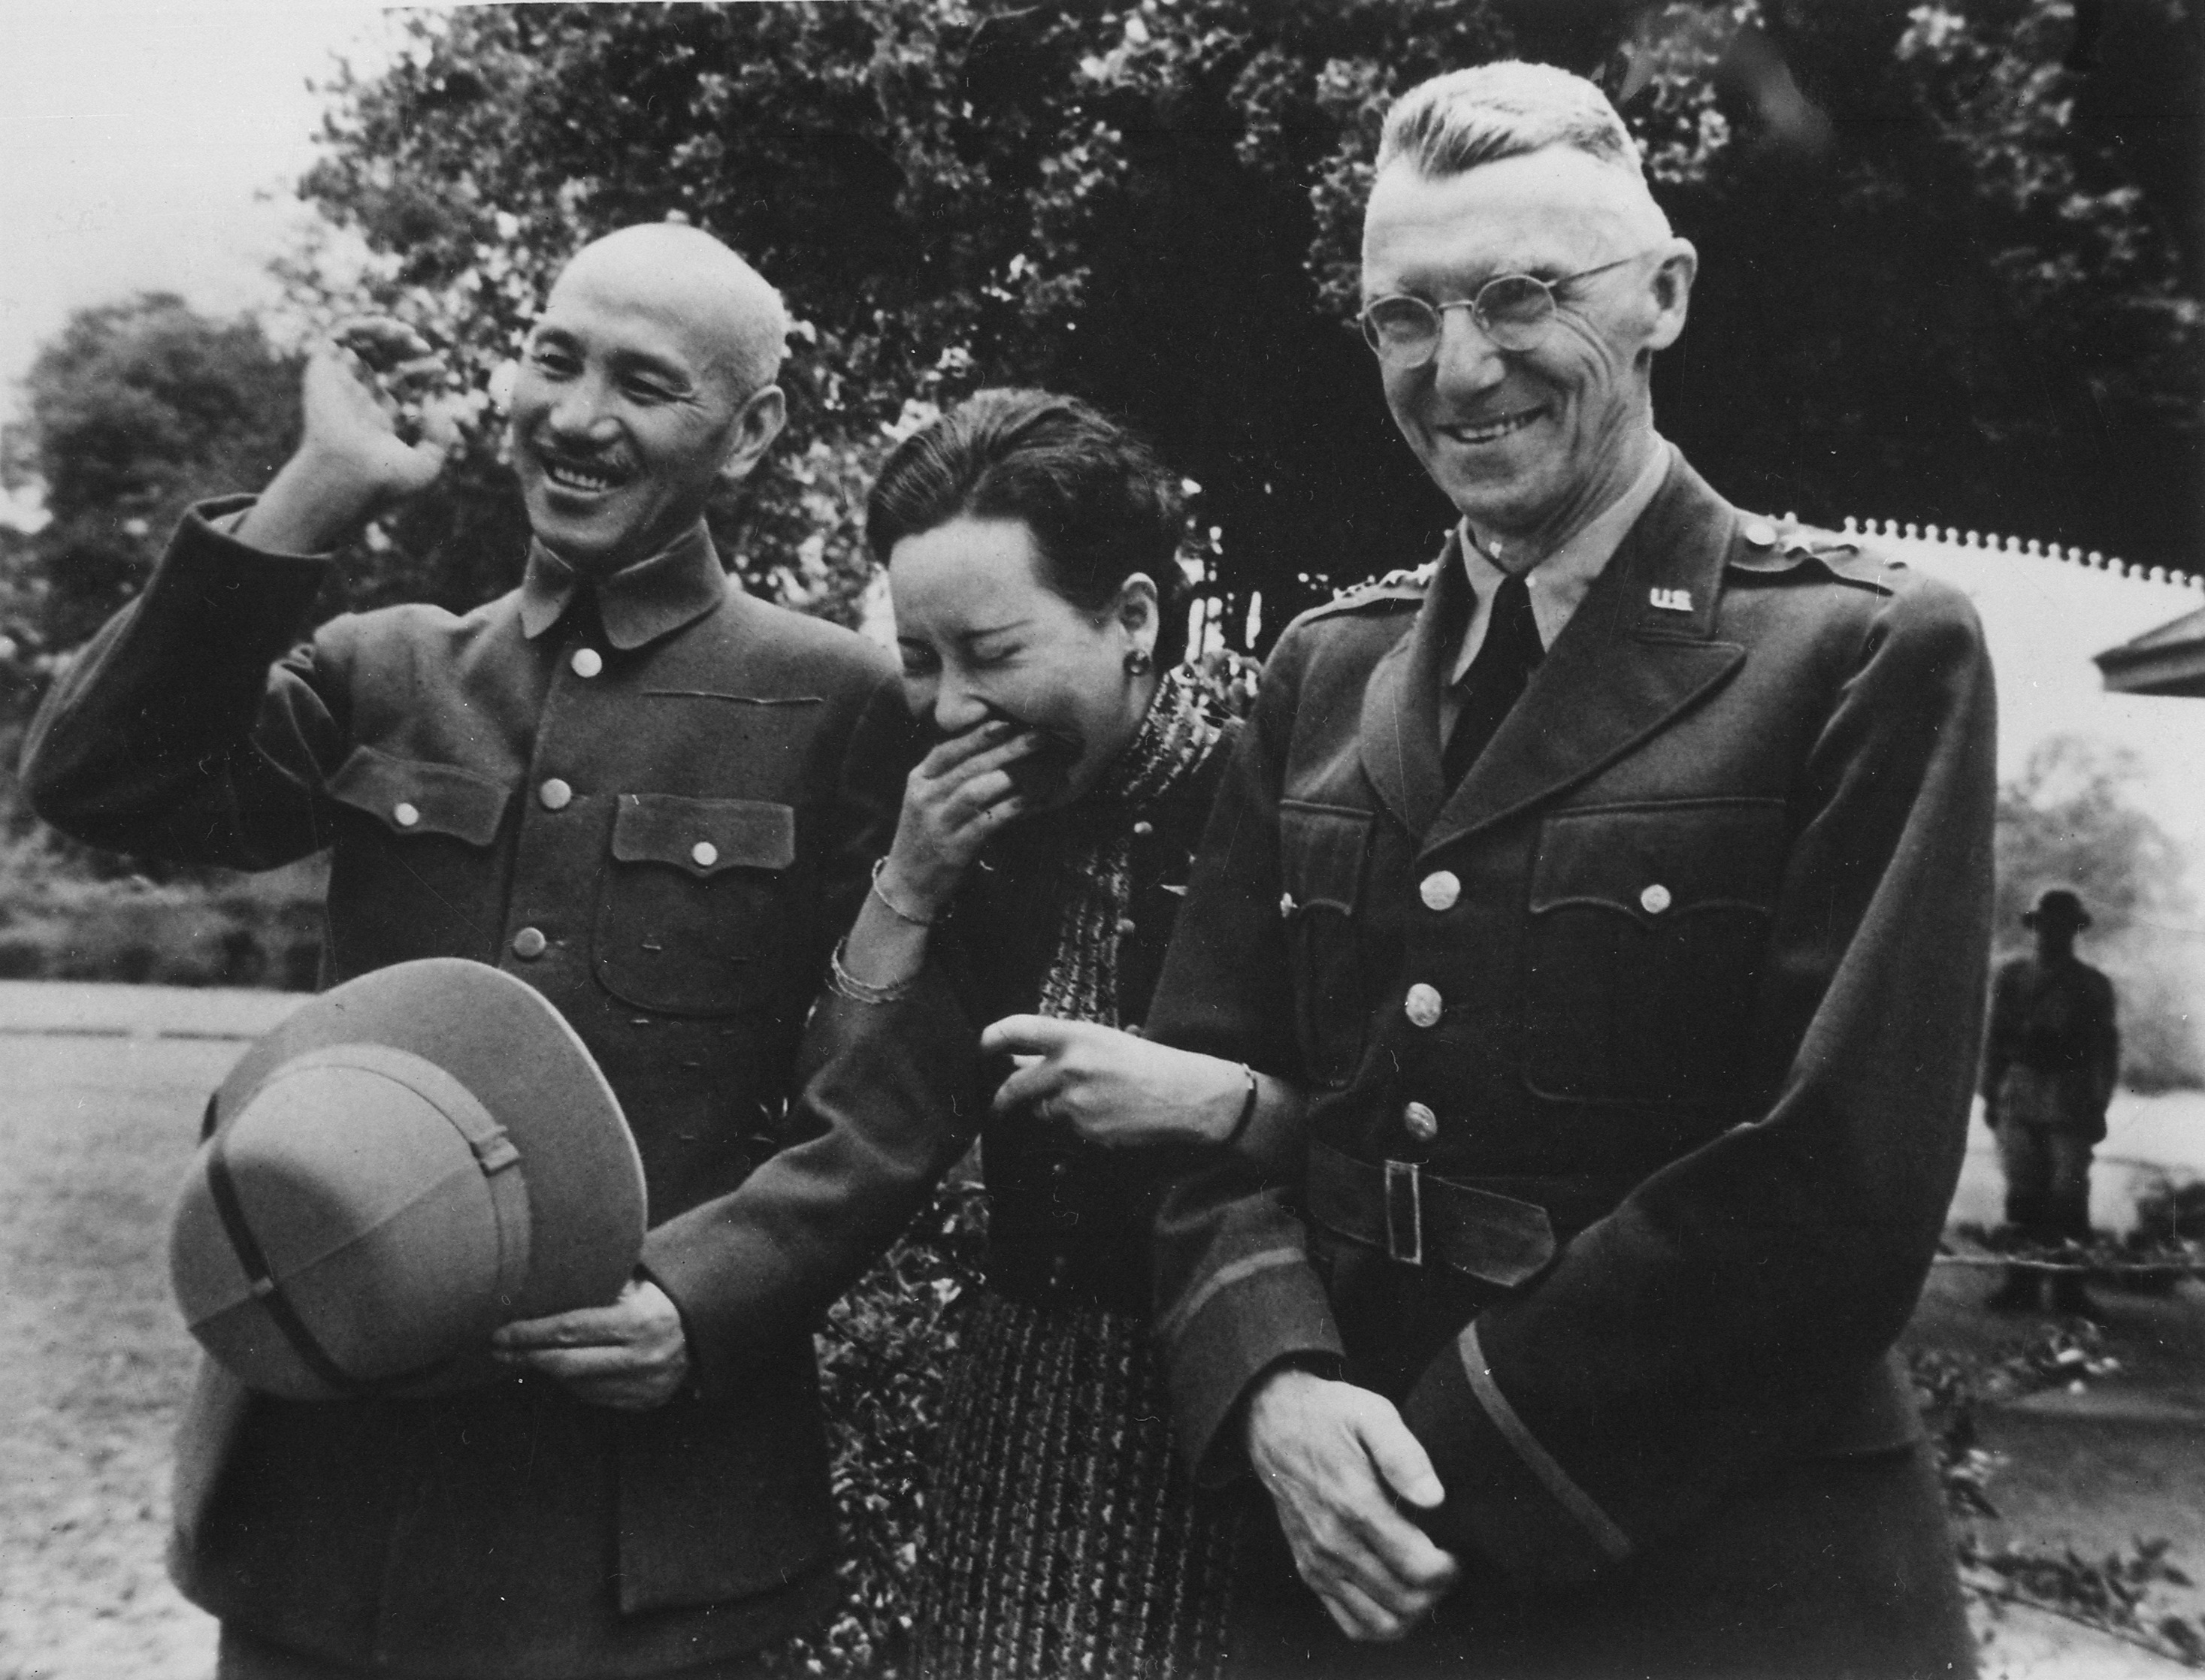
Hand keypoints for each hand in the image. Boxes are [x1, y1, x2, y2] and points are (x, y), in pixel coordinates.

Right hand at [239, 319, 467, 552]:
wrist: (348, 478)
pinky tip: (385, 329)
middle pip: (384, 360)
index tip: (441, 371)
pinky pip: (338, 336)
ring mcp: (340, 384)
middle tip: (425, 350)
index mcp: (379, 418)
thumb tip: (441, 407)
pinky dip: (361, 325)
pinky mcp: (323, 371)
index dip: (423, 371)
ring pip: (361, 344)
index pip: (402, 383)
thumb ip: (441, 438)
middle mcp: (358, 399)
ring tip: (406, 334)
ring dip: (385, 332)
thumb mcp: (427, 466)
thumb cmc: (384, 481)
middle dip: (407, 349)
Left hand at [490, 1277, 690, 1409]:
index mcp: (637, 1321)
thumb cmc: (658, 1294)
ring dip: (546, 1372)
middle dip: (526, 1357)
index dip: (530, 1333)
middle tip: (498, 1350)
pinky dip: (573, 1384)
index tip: (501, 1332)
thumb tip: (544, 1273)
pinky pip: (596, 1397)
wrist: (704, 1325)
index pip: (569, 1330)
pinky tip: (559, 1370)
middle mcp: (641, 1356)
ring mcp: (645, 1384)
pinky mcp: (645, 1401)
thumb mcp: (635, 1280)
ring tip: (523, 1357)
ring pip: (577, 1385)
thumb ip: (599, 1282)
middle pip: (566, 1363)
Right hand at [877, 720, 1039, 917]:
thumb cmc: (929, 834)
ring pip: (974, 791)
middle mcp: (925, 798)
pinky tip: (1032, 801)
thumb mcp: (929, 798)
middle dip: (1005, 749)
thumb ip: (951, 773)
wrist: (908, 884)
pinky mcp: (953, 849)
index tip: (1007, 721)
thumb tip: (993, 744)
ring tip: (1041, 767)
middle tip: (1038, 737)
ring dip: (1011, 776)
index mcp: (919, 779)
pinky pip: (986, 823)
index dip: (977, 735)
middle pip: (967, 766)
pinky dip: (1011, 809)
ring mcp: (938, 824)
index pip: (948, 749)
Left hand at [982, 1015, 1248, 1146]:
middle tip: (997, 1104)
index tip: (981, 1048)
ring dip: (1050, 1109)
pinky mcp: (1086, 1131)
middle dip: (1002, 1098)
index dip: (990, 1039)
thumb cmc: (1146, 1062)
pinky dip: (1077, 1125)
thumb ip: (1060, 1049)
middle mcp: (1069, 1067)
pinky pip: (1067, 1129)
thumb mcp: (1103, 1041)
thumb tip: (1019, 1062)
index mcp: (1075, 1035)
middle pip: (1014, 1086)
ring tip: (1087, 1099)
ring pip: (1042, 1111)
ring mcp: (1076, 1102)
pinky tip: (1105, 1114)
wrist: (1185, 1094)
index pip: (1017, 1030)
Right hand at [1245, 1367, 1460, 1641]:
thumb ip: (1404, 1454)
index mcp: (1355, 1505)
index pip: (1418, 1567)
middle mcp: (1335, 1543)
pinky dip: (1382, 1624)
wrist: (1272, 1423)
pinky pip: (1352, 1624)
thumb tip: (1434, 1498)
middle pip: (1405, 1601)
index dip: (1450, 1568)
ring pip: (1381, 1623)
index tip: (1459, 1550)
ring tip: (1427, 1584)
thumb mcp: (1371, 1414)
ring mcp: (1320, 1563)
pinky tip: (1397, 1598)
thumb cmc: (1329, 1416)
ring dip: (1414, 1611)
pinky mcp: (1310, 1572)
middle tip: (1449, 1566)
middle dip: (1439, 1591)